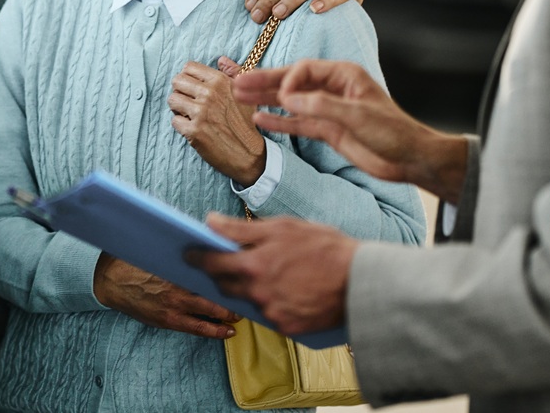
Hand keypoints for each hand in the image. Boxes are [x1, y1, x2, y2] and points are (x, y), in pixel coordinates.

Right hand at [94, 253, 240, 338]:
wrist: (110, 281)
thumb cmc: (135, 261)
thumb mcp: (158, 248)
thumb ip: (180, 246)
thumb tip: (204, 233)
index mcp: (177, 265)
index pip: (211, 267)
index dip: (230, 268)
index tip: (244, 267)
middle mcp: (179, 285)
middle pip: (217, 290)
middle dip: (236, 293)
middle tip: (249, 292)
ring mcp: (175, 305)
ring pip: (212, 311)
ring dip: (230, 313)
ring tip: (243, 313)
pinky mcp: (169, 320)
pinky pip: (198, 328)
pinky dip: (216, 330)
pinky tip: (228, 331)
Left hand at [170, 58, 265, 184]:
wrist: (249, 154)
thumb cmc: (247, 123)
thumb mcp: (246, 94)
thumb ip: (235, 72)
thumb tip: (221, 59)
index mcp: (220, 81)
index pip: (188, 67)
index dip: (188, 77)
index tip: (193, 88)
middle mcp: (209, 94)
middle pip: (176, 81)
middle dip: (181, 91)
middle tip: (189, 102)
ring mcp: (200, 113)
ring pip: (172, 100)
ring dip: (178, 108)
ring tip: (190, 114)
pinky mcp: (193, 131)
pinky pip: (174, 120)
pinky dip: (181, 125)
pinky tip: (193, 128)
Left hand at [195, 214, 355, 335]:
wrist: (362, 281)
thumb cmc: (325, 247)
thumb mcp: (283, 227)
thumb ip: (241, 228)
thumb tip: (209, 222)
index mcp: (254, 265)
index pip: (212, 262)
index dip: (196, 257)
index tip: (187, 254)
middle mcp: (258, 293)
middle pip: (225, 285)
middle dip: (221, 274)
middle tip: (224, 263)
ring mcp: (271, 313)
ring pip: (247, 301)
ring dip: (248, 289)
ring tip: (263, 275)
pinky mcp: (287, 328)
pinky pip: (268, 315)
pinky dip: (271, 303)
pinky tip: (285, 290)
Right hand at [232, 59, 467, 202]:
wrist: (409, 159)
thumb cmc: (392, 131)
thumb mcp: (357, 116)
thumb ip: (321, 106)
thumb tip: (287, 98)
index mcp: (344, 75)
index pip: (304, 70)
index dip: (288, 80)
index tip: (282, 97)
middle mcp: (333, 89)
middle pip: (292, 82)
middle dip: (264, 83)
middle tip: (236, 84)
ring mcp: (329, 110)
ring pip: (291, 102)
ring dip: (266, 100)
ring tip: (239, 98)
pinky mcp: (328, 130)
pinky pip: (298, 123)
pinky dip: (279, 121)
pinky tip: (259, 119)